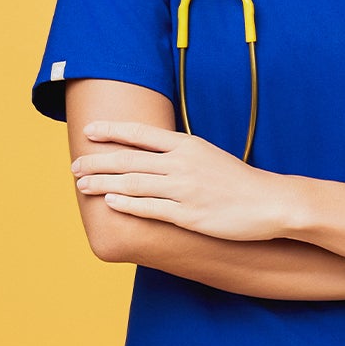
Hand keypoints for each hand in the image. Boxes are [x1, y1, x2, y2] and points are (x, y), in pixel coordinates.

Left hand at [72, 120, 290, 240]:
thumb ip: (179, 152)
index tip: (88, 131)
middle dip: (97, 161)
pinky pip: (149, 208)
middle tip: (75, 165)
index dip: (111, 130)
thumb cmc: (238, 181)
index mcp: (187, 145)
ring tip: (83, 184)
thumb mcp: (208, 155)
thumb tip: (149, 151)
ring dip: (103, 183)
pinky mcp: (188, 215)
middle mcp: (182, 164)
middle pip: (128, 159)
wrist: (270, 203)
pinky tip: (109, 202)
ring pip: (133, 184)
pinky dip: (126, 204)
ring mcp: (184, 190)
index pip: (140, 133)